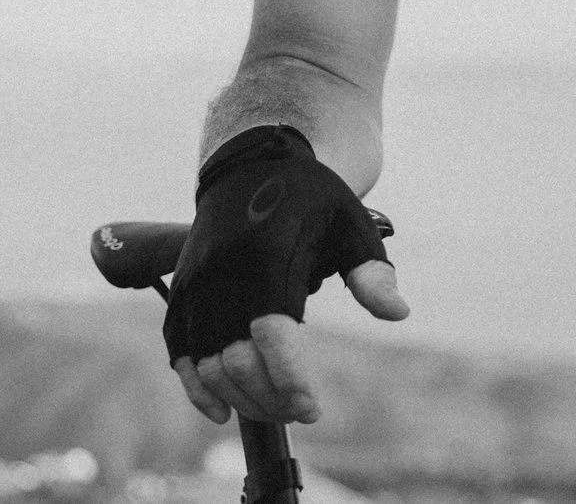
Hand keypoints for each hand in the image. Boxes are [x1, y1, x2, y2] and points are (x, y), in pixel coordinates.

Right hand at [163, 125, 408, 422]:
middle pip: (237, 358)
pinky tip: (219, 411)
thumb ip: (372, 272)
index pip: (273, 334)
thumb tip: (397, 312)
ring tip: (273, 410)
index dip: (289, 379)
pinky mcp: (182, 288)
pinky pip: (178, 348)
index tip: (311, 409)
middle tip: (298, 412)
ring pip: (206, 361)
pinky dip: (193, 386)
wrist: (252, 165)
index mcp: (271, 256)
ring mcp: (197, 281)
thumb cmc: (313, 200)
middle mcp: (226, 272)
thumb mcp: (352, 225)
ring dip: (238, 398)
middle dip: (269, 397)